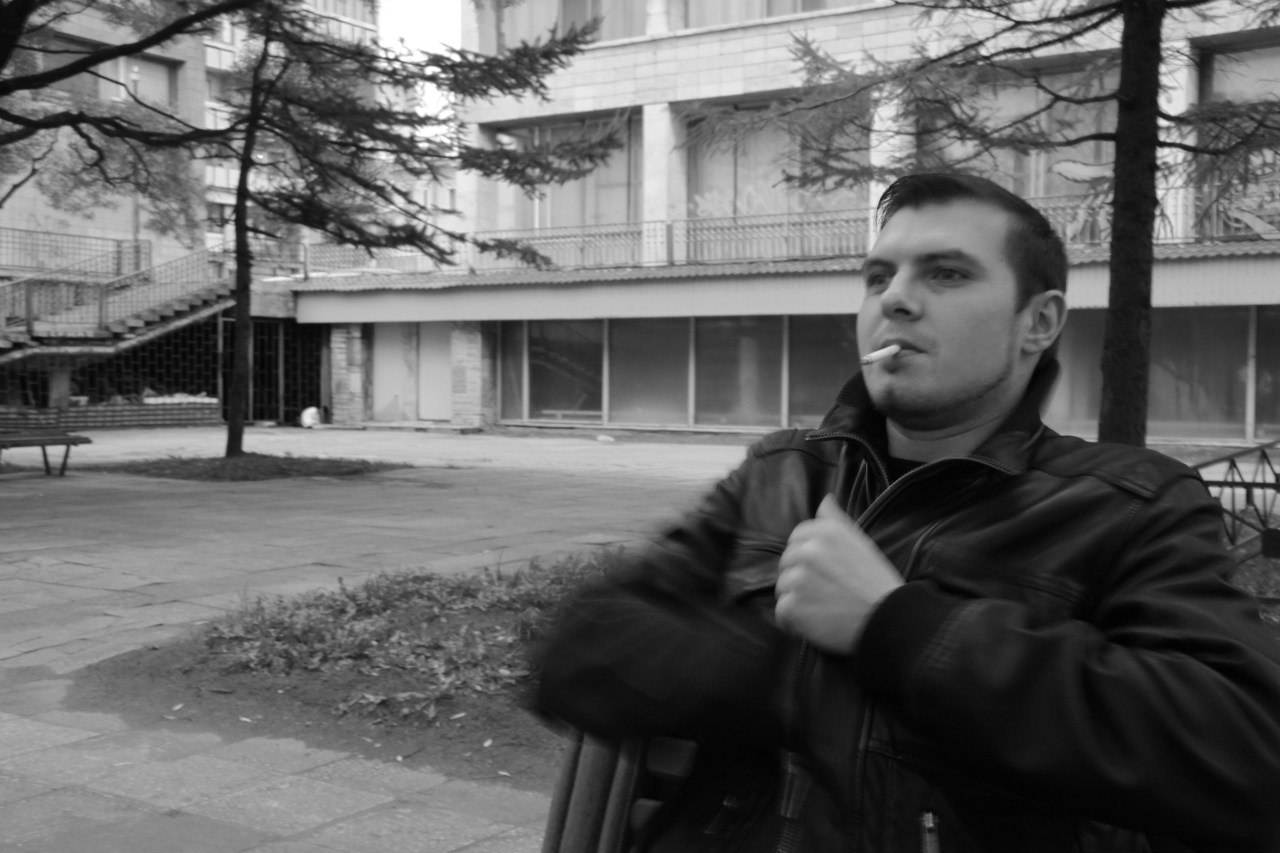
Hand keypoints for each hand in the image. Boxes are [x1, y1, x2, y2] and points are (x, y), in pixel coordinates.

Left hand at [774, 495, 903, 653]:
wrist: (888, 619)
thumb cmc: (876, 582)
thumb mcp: (861, 543)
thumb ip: (837, 521)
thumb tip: (825, 500)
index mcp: (825, 532)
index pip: (796, 539)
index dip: (807, 558)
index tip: (824, 572)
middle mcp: (808, 551)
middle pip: (786, 563)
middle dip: (800, 578)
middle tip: (826, 592)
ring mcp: (798, 578)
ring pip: (783, 588)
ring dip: (797, 600)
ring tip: (823, 608)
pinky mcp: (793, 605)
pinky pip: (781, 612)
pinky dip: (793, 622)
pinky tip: (813, 624)